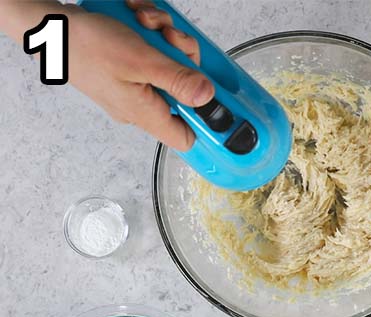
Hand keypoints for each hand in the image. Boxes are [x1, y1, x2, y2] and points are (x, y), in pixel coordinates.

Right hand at [57, 0, 213, 151]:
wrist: (49, 22)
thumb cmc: (85, 43)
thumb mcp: (139, 61)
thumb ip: (177, 81)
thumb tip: (208, 98)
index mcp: (145, 113)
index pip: (187, 137)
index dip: (205, 120)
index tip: (214, 97)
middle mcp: (141, 104)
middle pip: (185, 90)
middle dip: (183, 59)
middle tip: (170, 38)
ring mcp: (133, 84)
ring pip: (169, 64)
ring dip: (164, 37)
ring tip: (146, 21)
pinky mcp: (127, 67)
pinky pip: (151, 52)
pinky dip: (148, 32)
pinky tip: (137, 17)